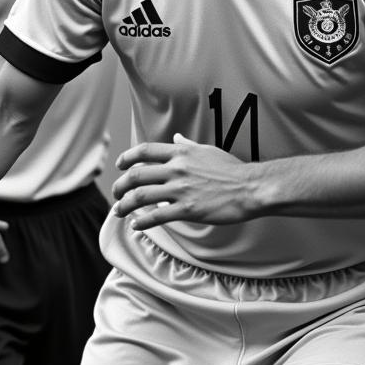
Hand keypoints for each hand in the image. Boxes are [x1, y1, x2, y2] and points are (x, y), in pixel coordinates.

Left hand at [112, 134, 258, 229]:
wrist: (249, 188)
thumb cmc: (231, 169)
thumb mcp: (207, 150)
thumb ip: (188, 145)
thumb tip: (177, 137)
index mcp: (181, 152)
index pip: (145, 151)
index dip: (127, 158)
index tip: (119, 165)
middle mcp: (177, 169)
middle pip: (136, 175)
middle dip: (120, 185)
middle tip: (116, 193)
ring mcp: (181, 189)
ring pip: (141, 196)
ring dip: (125, 205)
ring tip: (119, 211)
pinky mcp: (187, 210)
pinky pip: (156, 216)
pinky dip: (142, 223)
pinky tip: (136, 226)